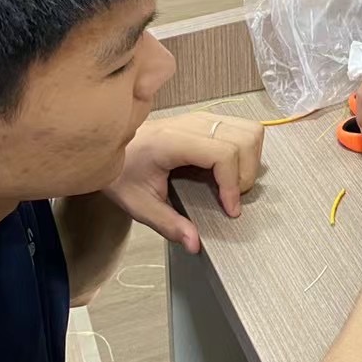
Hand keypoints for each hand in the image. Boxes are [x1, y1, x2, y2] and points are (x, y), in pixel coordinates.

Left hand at [103, 113, 263, 252]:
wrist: (110, 142)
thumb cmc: (123, 171)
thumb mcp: (138, 204)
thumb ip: (167, 224)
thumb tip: (194, 244)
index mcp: (172, 141)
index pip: (223, 153)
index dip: (234, 184)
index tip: (230, 210)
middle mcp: (192, 123)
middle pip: (245, 139)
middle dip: (246, 174)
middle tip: (231, 198)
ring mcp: (202, 117)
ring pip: (249, 130)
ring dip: (250, 160)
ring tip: (233, 184)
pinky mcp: (207, 119)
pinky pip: (241, 128)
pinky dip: (246, 151)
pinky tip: (229, 170)